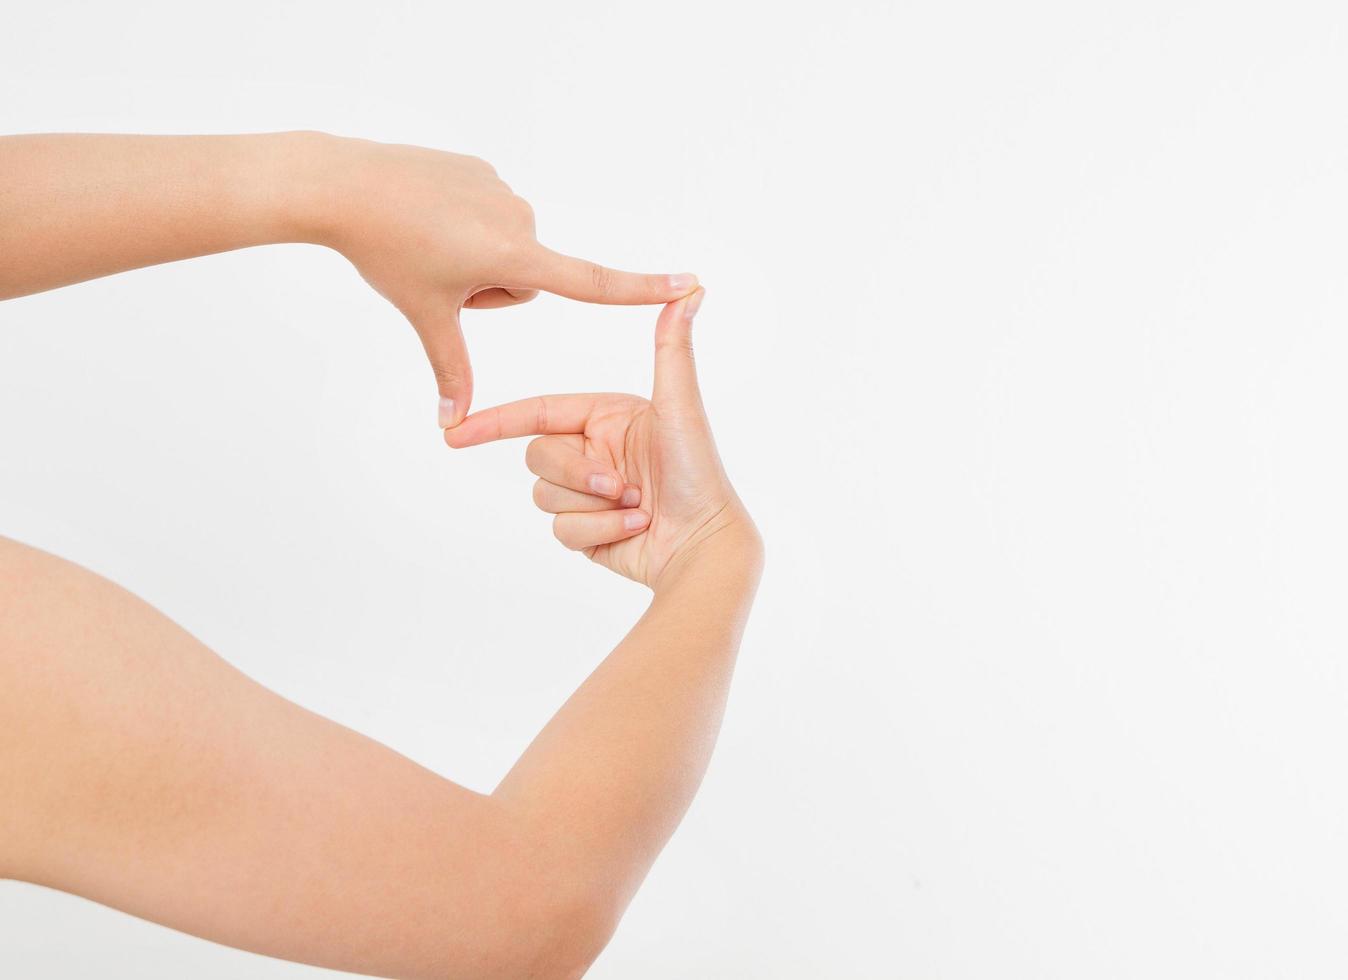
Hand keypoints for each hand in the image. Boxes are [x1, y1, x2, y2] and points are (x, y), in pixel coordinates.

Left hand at [300, 135, 697, 426]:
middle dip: (491, 289)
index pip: (592, 282)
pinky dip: (461, 224)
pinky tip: (424, 216)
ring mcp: (502, 191)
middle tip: (440, 276)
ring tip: (426, 243)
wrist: (344, 184)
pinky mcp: (482, 170)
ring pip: (505, 247)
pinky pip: (487, 214)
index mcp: (515, 256)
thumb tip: (453, 425)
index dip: (641, 288)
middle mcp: (521, 220)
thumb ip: (451, 370)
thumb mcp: (425, 315)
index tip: (687, 282)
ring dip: (474, 257)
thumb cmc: (388, 252)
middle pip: (525, 279)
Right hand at [443, 290, 758, 589]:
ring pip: (544, 496)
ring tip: (636, 507)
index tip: (455, 431)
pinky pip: (562, 530)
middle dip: (577, 475)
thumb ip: (672, 348)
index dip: (495, 421)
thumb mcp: (679, 405)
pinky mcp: (585, 532)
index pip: (539, 411)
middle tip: (622, 486)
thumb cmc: (699, 473)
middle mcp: (592, 453)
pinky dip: (599, 532)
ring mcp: (586, 494)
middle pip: (538, 457)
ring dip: (591, 505)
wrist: (705, 546)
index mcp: (605, 418)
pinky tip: (635, 530)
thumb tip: (694, 287)